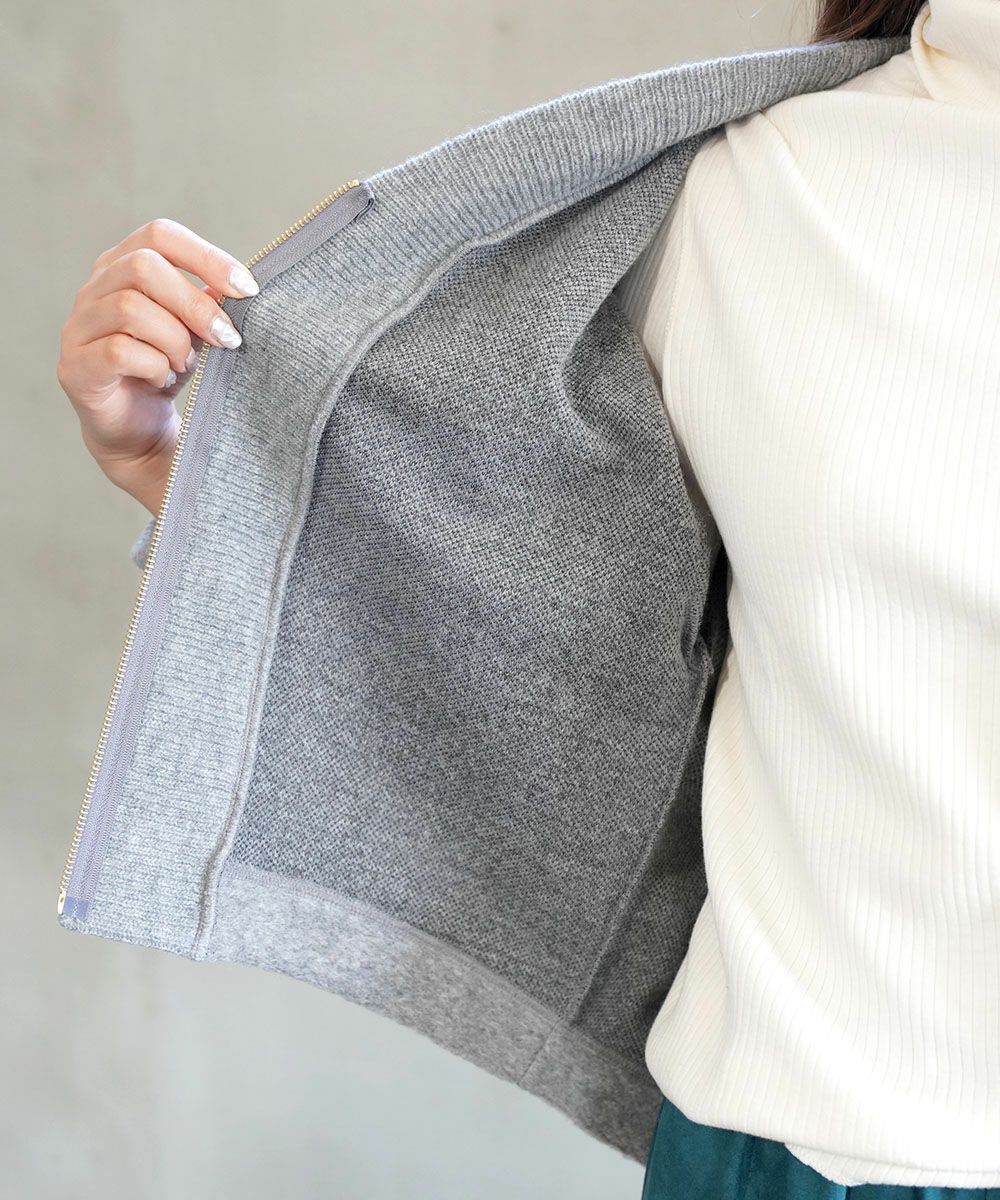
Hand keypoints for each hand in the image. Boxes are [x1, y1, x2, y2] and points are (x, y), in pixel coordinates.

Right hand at [56, 218, 259, 515]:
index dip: (207, 257)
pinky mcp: (74, 368)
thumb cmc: (167, 370)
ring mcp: (78, 327)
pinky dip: (154, 366)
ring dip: (175, 340)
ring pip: (130, 308)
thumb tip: (236, 285)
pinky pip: (118, 351)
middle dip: (196, 304)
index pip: (160, 235)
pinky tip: (163, 379)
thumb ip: (209, 303)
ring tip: (187, 365)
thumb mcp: (196, 332)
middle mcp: (93, 289)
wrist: (139, 432)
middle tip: (227, 339)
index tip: (248, 289)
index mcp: (122, 266)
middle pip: (144, 266)